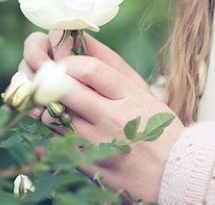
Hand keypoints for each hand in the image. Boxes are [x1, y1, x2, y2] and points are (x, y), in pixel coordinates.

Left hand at [20, 31, 183, 201]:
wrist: (175, 173)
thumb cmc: (157, 127)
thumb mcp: (143, 92)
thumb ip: (112, 69)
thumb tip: (79, 40)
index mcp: (129, 96)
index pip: (88, 68)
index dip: (67, 58)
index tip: (61, 56)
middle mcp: (112, 118)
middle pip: (63, 88)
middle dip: (44, 73)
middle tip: (38, 66)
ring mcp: (98, 144)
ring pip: (51, 114)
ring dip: (41, 100)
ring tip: (42, 90)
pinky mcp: (87, 164)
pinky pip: (53, 140)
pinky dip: (45, 124)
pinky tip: (48, 115)